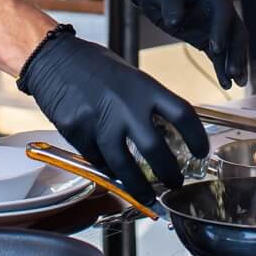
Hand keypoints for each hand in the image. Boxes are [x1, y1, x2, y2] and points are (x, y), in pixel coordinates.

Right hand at [18, 28, 206, 206]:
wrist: (54, 59)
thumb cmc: (93, 65)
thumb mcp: (128, 76)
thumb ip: (144, 103)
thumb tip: (163, 132)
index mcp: (143, 87)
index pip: (181, 113)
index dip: (196, 136)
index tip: (201, 151)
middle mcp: (125, 105)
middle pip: (155, 149)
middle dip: (169, 173)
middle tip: (174, 183)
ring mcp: (100, 121)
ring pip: (123, 165)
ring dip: (138, 187)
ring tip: (148, 197)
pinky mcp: (78, 132)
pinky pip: (97, 159)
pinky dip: (107, 168)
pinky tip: (113, 170)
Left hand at [121, 0, 248, 87]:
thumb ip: (172, 5)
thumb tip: (175, 22)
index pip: (224, 12)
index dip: (222, 30)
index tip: (216, 48)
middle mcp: (221, 9)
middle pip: (235, 32)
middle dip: (236, 53)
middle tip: (233, 72)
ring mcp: (216, 25)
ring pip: (231, 47)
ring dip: (233, 64)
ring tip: (235, 84)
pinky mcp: (207, 38)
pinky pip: (218, 55)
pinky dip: (222, 68)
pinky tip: (226, 83)